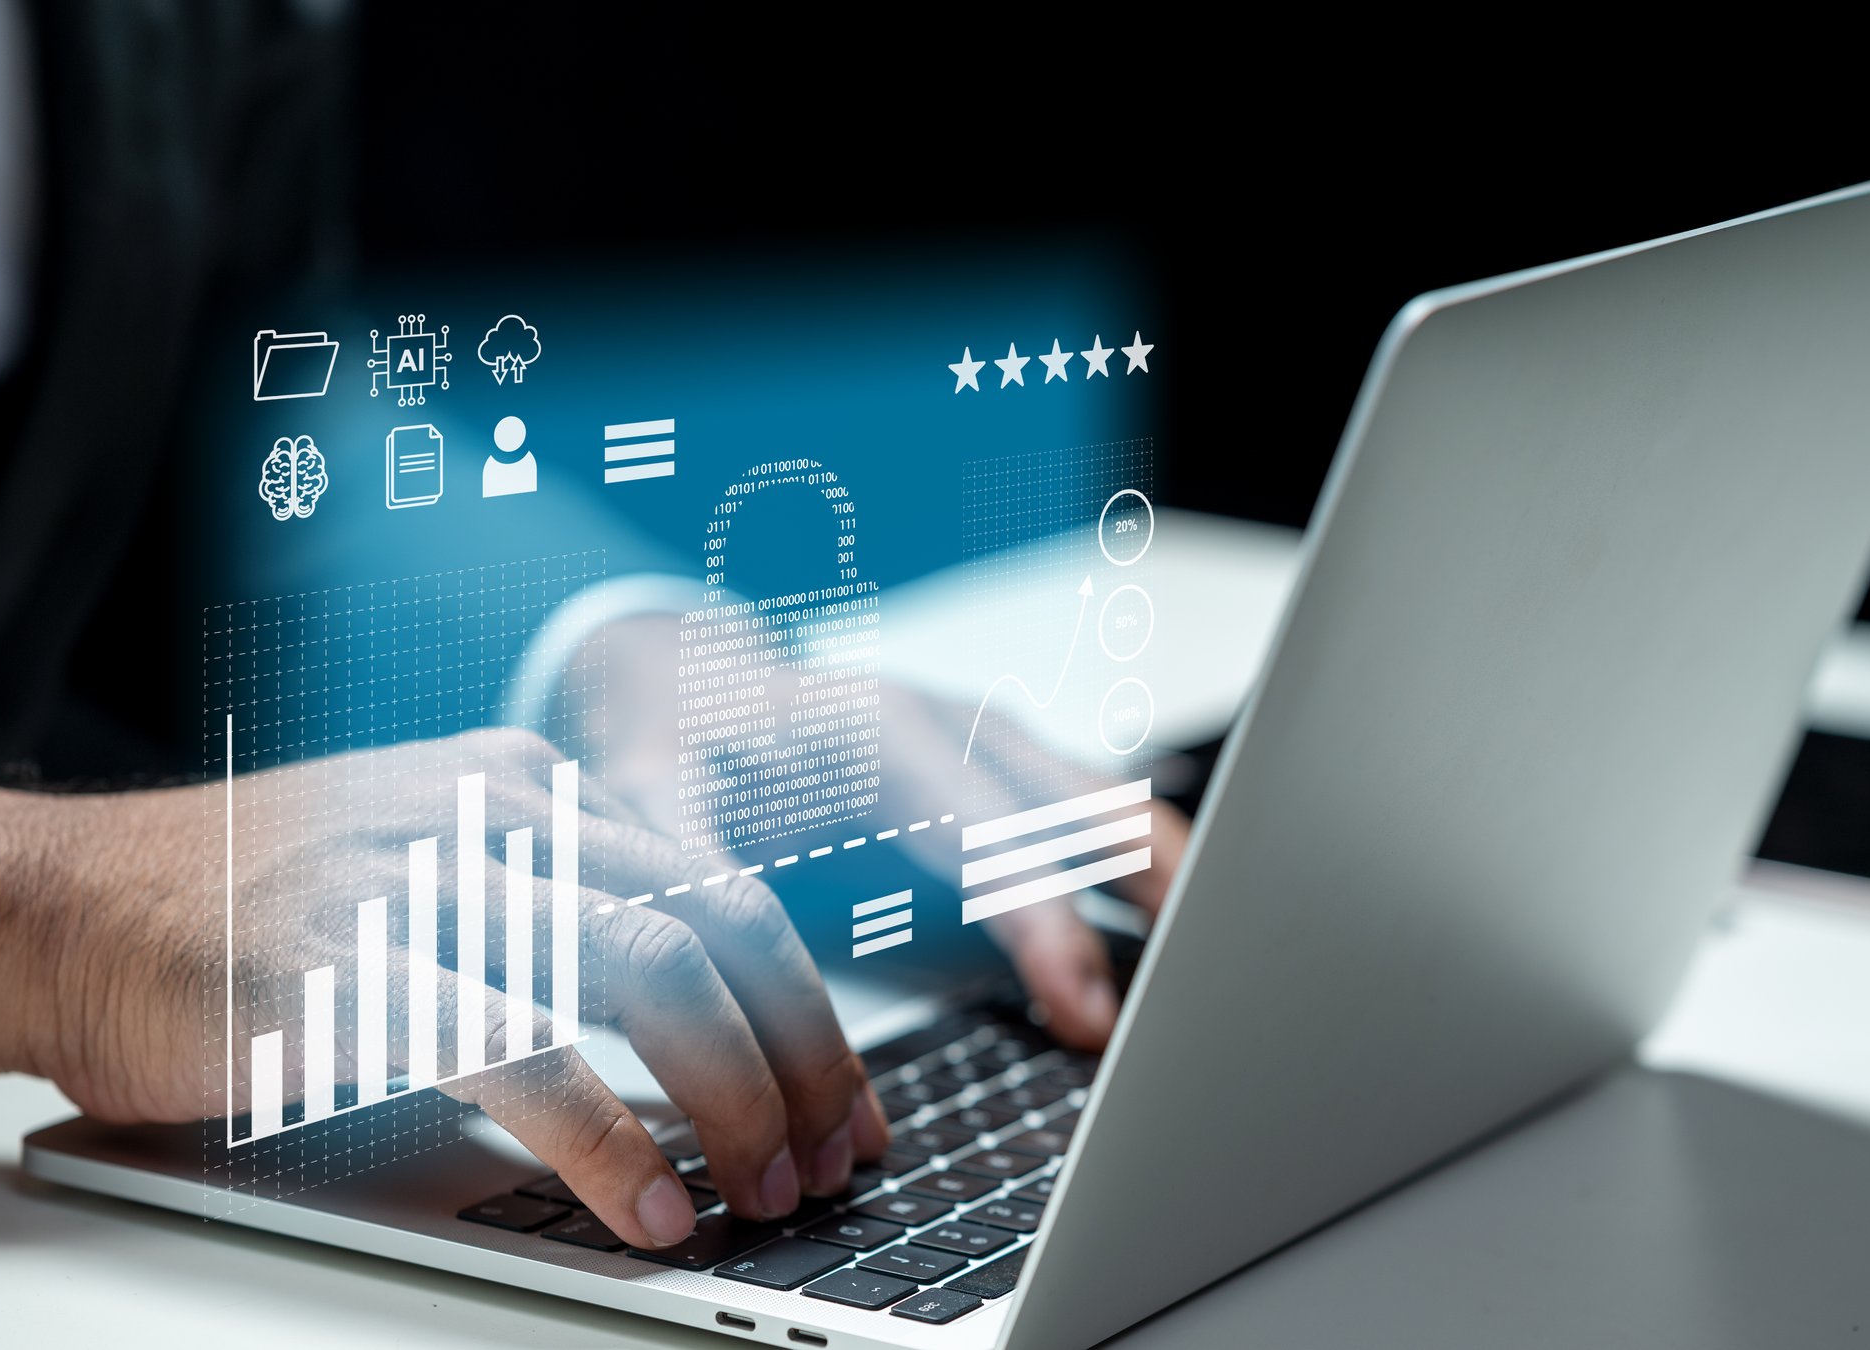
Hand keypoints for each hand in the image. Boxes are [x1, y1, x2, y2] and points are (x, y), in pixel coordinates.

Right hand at [0, 728, 889, 1247]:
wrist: (56, 909)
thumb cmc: (240, 915)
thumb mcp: (423, 869)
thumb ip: (548, 910)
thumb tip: (692, 1027)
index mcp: (525, 788)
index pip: (719, 885)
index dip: (807, 1003)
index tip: (846, 1097)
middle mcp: (493, 814)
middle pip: (716, 922)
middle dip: (801, 1052)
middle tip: (835, 1154)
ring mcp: (424, 880)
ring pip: (650, 971)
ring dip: (734, 1095)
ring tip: (766, 1188)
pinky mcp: (352, 967)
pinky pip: (524, 1050)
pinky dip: (609, 1140)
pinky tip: (651, 1206)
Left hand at [586, 614, 1190, 1048]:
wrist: (676, 673)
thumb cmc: (673, 742)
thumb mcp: (650, 800)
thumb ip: (693, 876)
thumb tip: (728, 983)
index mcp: (868, 731)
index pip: (985, 833)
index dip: (1043, 926)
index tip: (1087, 1014)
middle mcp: (946, 724)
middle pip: (1079, 803)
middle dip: (1148, 897)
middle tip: (1189, 1007)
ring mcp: (983, 740)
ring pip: (1104, 798)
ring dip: (1165, 878)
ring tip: (1219, 966)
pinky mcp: (997, 768)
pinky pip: (1094, 808)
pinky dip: (1144, 867)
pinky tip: (1180, 931)